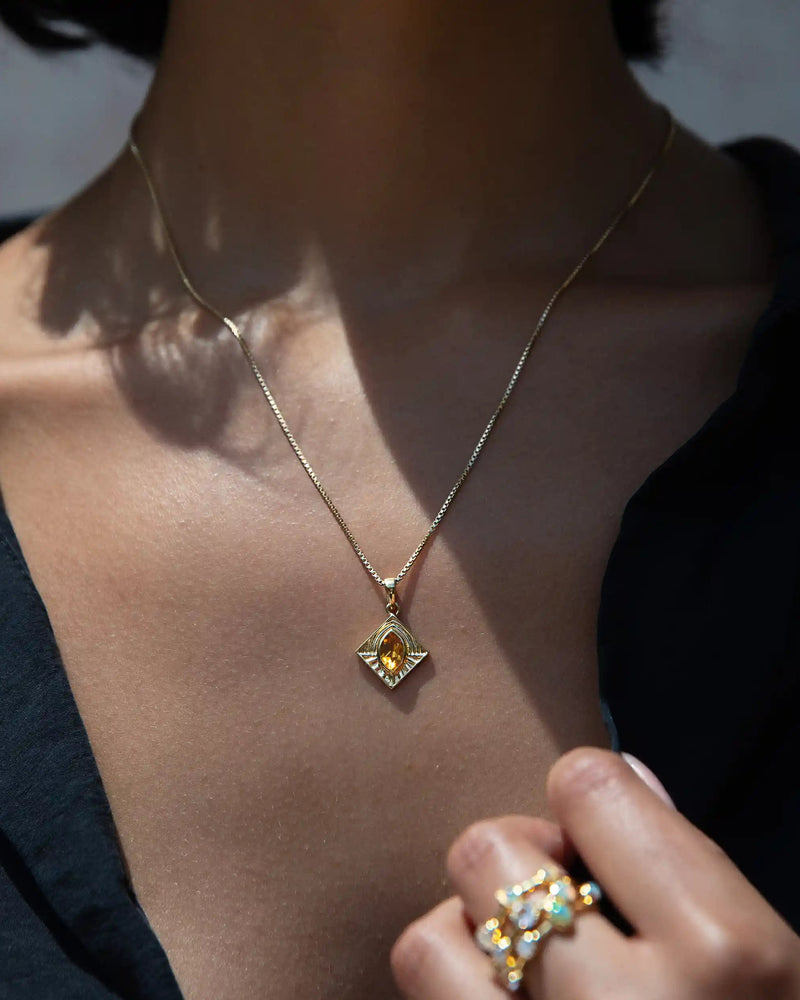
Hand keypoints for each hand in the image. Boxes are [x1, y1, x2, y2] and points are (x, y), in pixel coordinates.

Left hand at [390, 748, 799, 998]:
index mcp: (727, 960)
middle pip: (484, 852)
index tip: (602, 841)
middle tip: (558, 902)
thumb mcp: (777, 978)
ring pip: (426, 946)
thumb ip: (695, 872)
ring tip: (521, 974)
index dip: (589, 802)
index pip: (586, 785)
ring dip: (466, 947)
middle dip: (516, 863)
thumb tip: (620, 774)